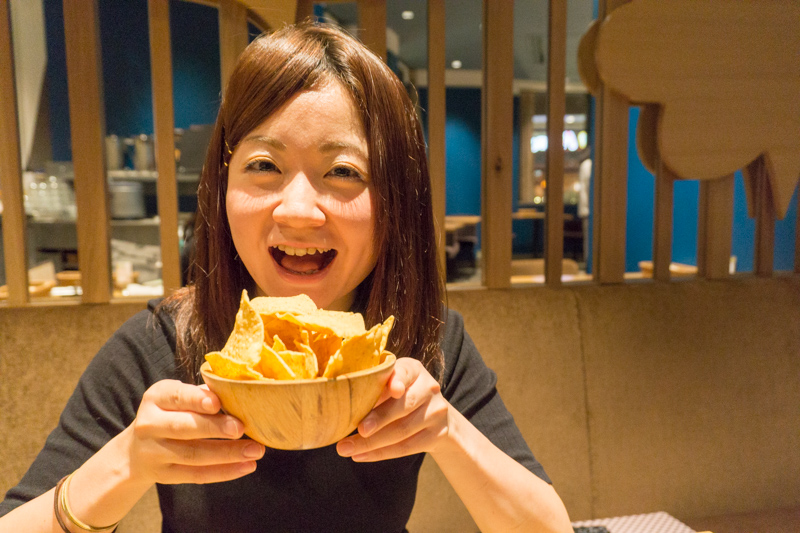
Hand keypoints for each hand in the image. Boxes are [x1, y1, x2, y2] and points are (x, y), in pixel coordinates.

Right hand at [123, 379, 264, 485]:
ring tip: (255, 450)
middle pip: (183, 427)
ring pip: (193, 455)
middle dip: (214, 428)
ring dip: (227, 453)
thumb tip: (239, 392)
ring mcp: (154, 453)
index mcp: (155, 398)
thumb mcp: (178, 397)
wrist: (136, 450)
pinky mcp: (164, 475)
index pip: (176, 397)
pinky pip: (197, 475)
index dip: (196, 399)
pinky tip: (247, 466)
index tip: (217, 403)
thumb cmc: (170, 414)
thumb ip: (203, 394)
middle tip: (241, 428)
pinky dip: (224, 472)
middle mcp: (149, 425)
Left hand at [336, 358, 450, 460]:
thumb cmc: (400, 397)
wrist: (436, 417)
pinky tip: (361, 455)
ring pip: (403, 430)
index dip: (397, 381)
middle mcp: (428, 388)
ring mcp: (436, 412)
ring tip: (347, 448)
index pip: (405, 373)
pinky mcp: (438, 434)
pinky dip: (381, 453)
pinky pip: (407, 447)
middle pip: (404, 406)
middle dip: (379, 419)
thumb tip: (342, 402)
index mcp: (413, 370)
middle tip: (358, 430)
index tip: (393, 390)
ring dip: (372, 442)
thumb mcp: (391, 384)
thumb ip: (374, 388)